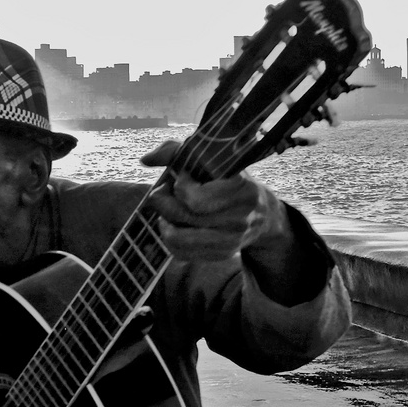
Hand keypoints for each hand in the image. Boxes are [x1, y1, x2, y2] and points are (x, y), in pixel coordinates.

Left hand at [138, 140, 290, 262]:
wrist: (262, 214)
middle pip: (184, 217)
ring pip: (178, 239)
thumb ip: (178, 151)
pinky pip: (181, 253)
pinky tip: (174, 225)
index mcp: (241, 191)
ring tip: (166, 211)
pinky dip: (169, 238)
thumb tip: (145, 159)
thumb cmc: (230, 180)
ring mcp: (231, 241)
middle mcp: (239, 219)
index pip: (196, 199)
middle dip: (163, 202)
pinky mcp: (222, 255)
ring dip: (164, 222)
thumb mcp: (214, 159)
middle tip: (161, 192)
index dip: (180, 186)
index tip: (182, 176)